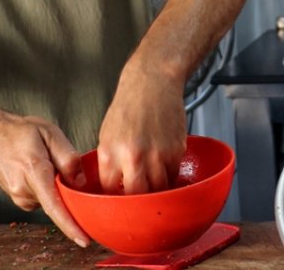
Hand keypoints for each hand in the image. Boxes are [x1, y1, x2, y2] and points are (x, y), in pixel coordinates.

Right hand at [0, 115, 87, 246]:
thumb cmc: (19, 134)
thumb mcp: (49, 133)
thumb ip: (67, 157)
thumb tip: (80, 182)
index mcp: (33, 171)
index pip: (54, 206)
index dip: (70, 225)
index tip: (83, 239)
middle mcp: (24, 190)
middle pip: (60, 200)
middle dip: (69, 187)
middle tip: (58, 161)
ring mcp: (20, 198)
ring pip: (53, 199)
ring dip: (57, 186)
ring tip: (45, 162)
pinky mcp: (21, 201)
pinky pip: (45, 198)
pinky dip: (49, 188)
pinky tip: (40, 171)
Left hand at [97, 69, 186, 194]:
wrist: (153, 83)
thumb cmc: (129, 106)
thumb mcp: (107, 135)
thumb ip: (110, 162)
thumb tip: (114, 186)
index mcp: (110, 153)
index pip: (110, 191)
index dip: (114, 196)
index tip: (118, 197)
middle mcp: (133, 157)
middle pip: (136, 197)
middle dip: (136, 200)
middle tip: (137, 198)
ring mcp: (157, 155)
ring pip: (159, 190)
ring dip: (155, 190)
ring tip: (151, 183)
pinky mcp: (176, 151)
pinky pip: (173, 175)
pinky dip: (168, 175)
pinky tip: (163, 166)